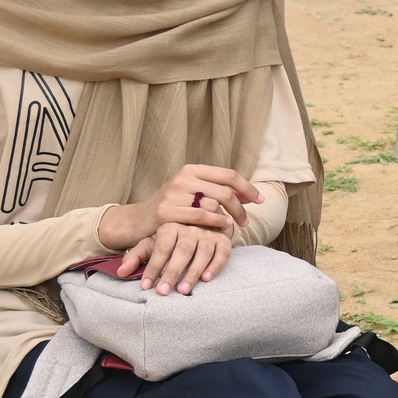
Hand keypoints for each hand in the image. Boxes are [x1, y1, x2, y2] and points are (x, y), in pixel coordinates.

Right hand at [98, 165, 259, 249]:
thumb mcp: (190, 192)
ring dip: (230, 217)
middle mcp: (183, 178)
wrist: (136, 220)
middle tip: (247, 221)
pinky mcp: (166, 211)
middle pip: (225, 191)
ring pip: (215, 204)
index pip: (229, 175)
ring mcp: (173, 194)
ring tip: (235, 227)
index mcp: (192, 170)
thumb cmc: (170, 208)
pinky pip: (200, 216)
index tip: (260, 201)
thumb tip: (247, 193)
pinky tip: (224, 227)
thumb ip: (214, 190)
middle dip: (242, 207)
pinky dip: (216, 222)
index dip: (247, 188)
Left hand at [115, 222, 232, 294]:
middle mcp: (191, 227)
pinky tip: (206, 279)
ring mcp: (209, 234)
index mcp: (171, 226)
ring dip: (193, 273)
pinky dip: (215, 266)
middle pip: (182, 251)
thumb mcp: (152, 244)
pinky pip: (222, 254)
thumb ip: (136, 257)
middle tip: (163, 292)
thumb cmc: (171, 240)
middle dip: (172, 273)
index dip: (153, 267)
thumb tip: (120, 272)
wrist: (198, 225)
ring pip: (202, 253)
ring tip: (183, 291)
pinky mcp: (223, 240)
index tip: (146, 286)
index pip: (162, 248)